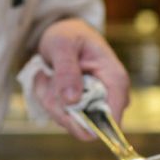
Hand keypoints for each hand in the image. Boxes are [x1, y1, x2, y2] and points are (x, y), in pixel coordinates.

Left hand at [34, 18, 129, 139]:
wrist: (66, 35)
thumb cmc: (69, 35)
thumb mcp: (63, 45)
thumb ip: (66, 71)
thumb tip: (73, 100)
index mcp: (115, 78)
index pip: (113, 115)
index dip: (91, 124)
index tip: (65, 111)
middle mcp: (109, 97)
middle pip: (85, 124)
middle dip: (57, 104)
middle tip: (45, 77)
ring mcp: (94, 105)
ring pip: (67, 120)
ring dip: (49, 98)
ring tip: (46, 73)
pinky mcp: (81, 109)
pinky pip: (59, 114)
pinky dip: (47, 97)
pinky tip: (46, 78)